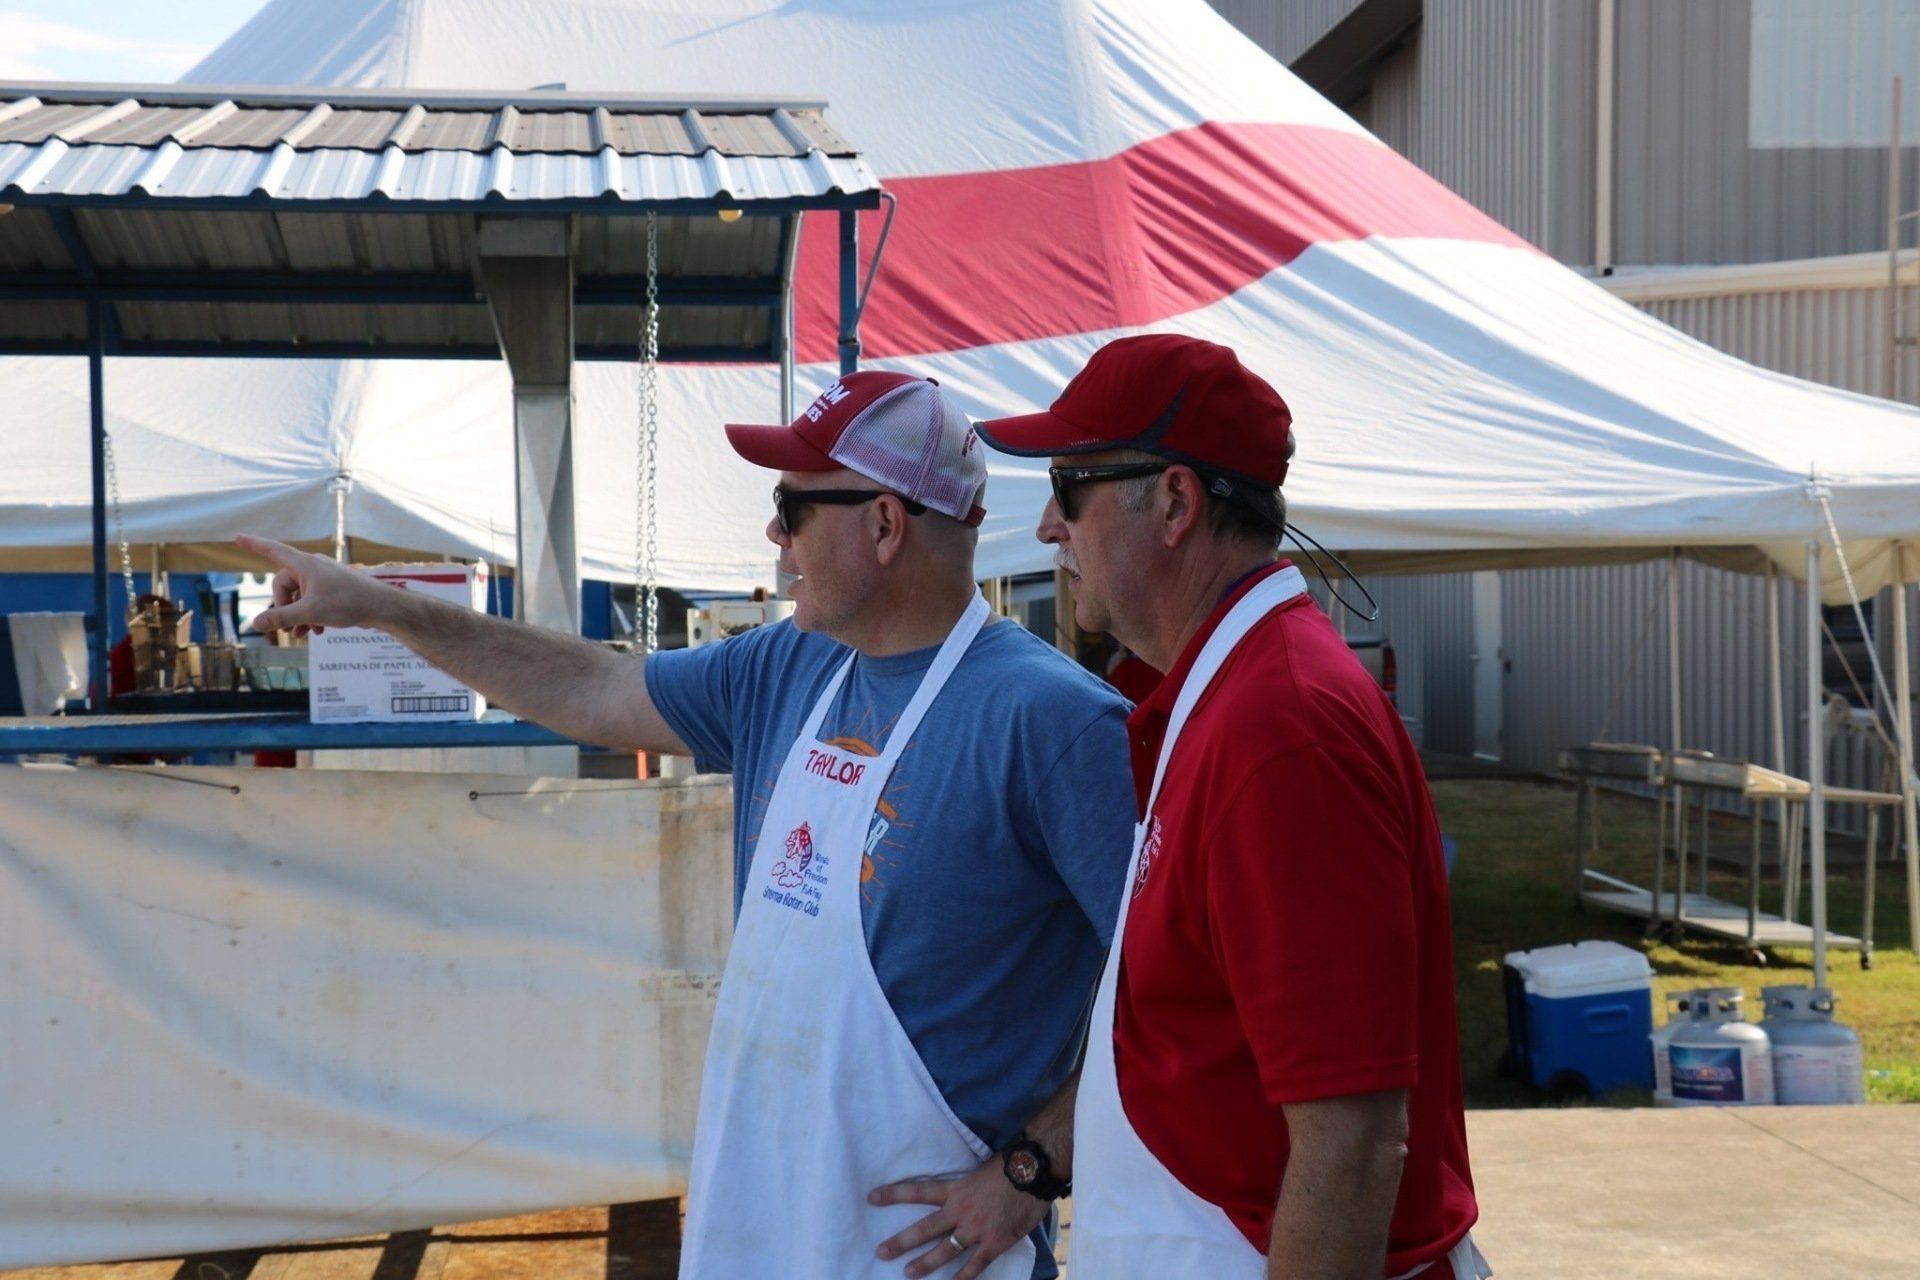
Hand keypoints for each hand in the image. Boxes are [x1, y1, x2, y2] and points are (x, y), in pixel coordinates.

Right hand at [235, 534, 385, 637]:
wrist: (382, 607)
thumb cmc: (348, 603)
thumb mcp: (310, 613)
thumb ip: (281, 618)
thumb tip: (255, 623)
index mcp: (305, 564)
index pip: (273, 550)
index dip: (254, 544)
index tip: (237, 536)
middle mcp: (313, 567)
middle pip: (284, 585)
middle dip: (284, 608)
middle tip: (289, 630)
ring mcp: (324, 578)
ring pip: (299, 596)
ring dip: (297, 616)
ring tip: (303, 635)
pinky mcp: (333, 590)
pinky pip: (313, 600)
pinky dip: (311, 615)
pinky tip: (317, 632)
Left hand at [870, 1157, 1045, 1279]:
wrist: (1032, 1172)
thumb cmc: (1008, 1165)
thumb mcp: (979, 1170)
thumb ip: (966, 1185)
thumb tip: (959, 1189)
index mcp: (955, 1189)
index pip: (918, 1191)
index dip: (894, 1194)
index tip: (872, 1198)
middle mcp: (960, 1211)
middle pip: (925, 1228)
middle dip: (901, 1241)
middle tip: (881, 1252)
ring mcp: (976, 1229)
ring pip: (945, 1251)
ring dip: (925, 1263)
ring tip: (908, 1273)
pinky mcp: (994, 1242)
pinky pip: (975, 1265)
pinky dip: (964, 1278)